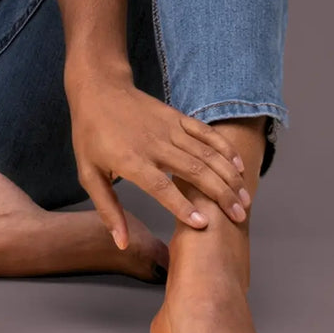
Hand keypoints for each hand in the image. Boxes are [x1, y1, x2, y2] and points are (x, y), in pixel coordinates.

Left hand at [65, 66, 250, 245]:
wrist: (98, 89)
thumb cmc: (91, 135)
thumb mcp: (89, 174)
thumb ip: (108, 209)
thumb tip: (122, 243)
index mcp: (131, 160)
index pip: (161, 187)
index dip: (182, 206)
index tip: (203, 224)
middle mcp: (154, 144)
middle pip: (193, 170)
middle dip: (219, 194)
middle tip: (239, 216)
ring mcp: (168, 128)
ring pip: (205, 153)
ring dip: (228, 175)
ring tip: (244, 198)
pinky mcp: (176, 116)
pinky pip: (204, 132)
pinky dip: (223, 147)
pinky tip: (238, 165)